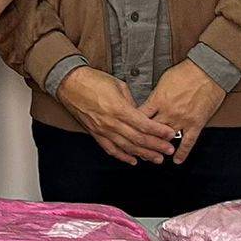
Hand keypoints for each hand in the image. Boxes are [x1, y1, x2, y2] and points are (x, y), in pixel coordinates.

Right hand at [54, 65, 177, 164]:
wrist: (69, 84)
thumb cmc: (93, 81)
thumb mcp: (118, 85)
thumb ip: (131, 102)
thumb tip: (140, 112)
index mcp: (119, 108)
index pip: (144, 124)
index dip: (159, 131)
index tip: (170, 134)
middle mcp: (111, 122)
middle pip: (138, 139)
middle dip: (156, 146)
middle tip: (169, 150)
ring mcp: (102, 130)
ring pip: (126, 147)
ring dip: (143, 154)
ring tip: (156, 159)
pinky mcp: (95, 133)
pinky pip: (110, 149)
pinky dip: (122, 156)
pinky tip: (133, 160)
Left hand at [141, 61, 227, 165]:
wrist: (208, 71)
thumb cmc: (186, 72)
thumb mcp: (163, 80)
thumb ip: (155, 95)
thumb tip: (148, 103)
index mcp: (158, 100)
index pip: (140, 116)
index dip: (132, 125)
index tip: (128, 130)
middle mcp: (169, 112)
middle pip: (151, 130)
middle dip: (142, 140)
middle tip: (136, 147)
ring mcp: (183, 119)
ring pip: (167, 138)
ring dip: (159, 148)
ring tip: (152, 156)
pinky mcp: (196, 124)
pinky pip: (188, 142)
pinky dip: (182, 152)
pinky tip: (177, 160)